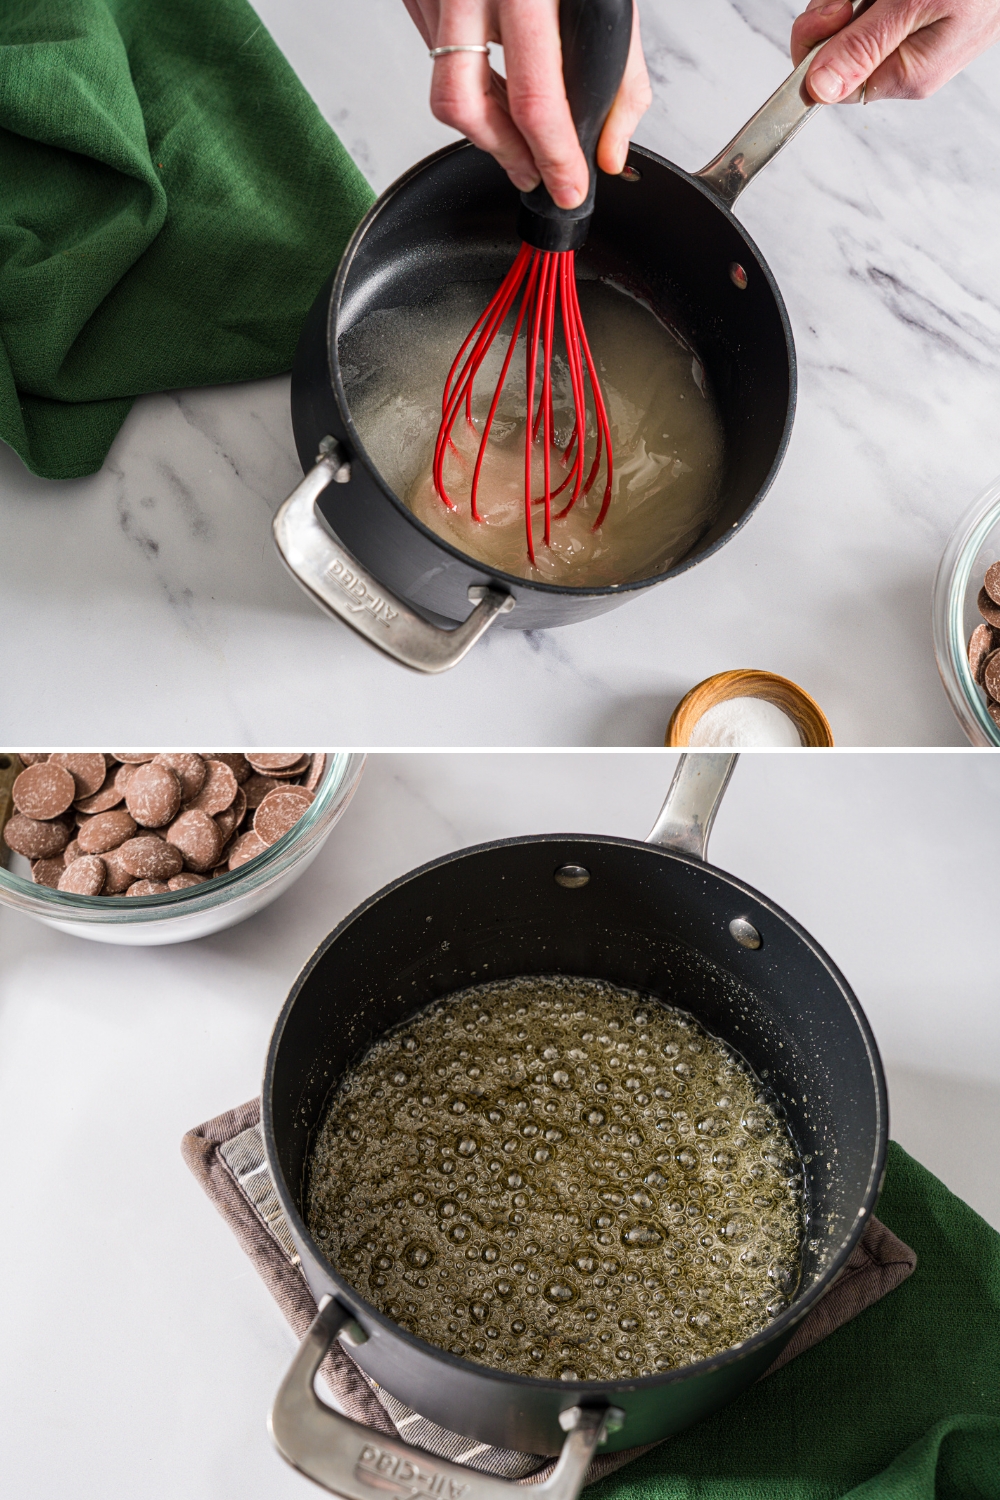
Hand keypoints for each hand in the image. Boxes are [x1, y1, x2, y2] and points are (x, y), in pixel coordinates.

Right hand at [403, 0, 650, 208]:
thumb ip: (620, 77)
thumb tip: (610, 149)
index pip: (537, 98)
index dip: (553, 158)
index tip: (566, 190)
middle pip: (467, 107)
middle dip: (505, 154)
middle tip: (534, 173)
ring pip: (444, 88)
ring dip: (483, 123)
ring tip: (518, 131)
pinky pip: (434, 53)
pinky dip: (466, 73)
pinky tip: (493, 66)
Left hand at [791, 0, 999, 104]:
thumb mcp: (912, 5)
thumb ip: (864, 46)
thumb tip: (819, 90)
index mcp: (906, 76)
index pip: (831, 85)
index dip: (815, 49)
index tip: (829, 12)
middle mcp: (905, 66)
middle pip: (836, 52)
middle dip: (833, 15)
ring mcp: (911, 41)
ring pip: (850, 24)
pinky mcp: (914, 16)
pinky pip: (871, 8)